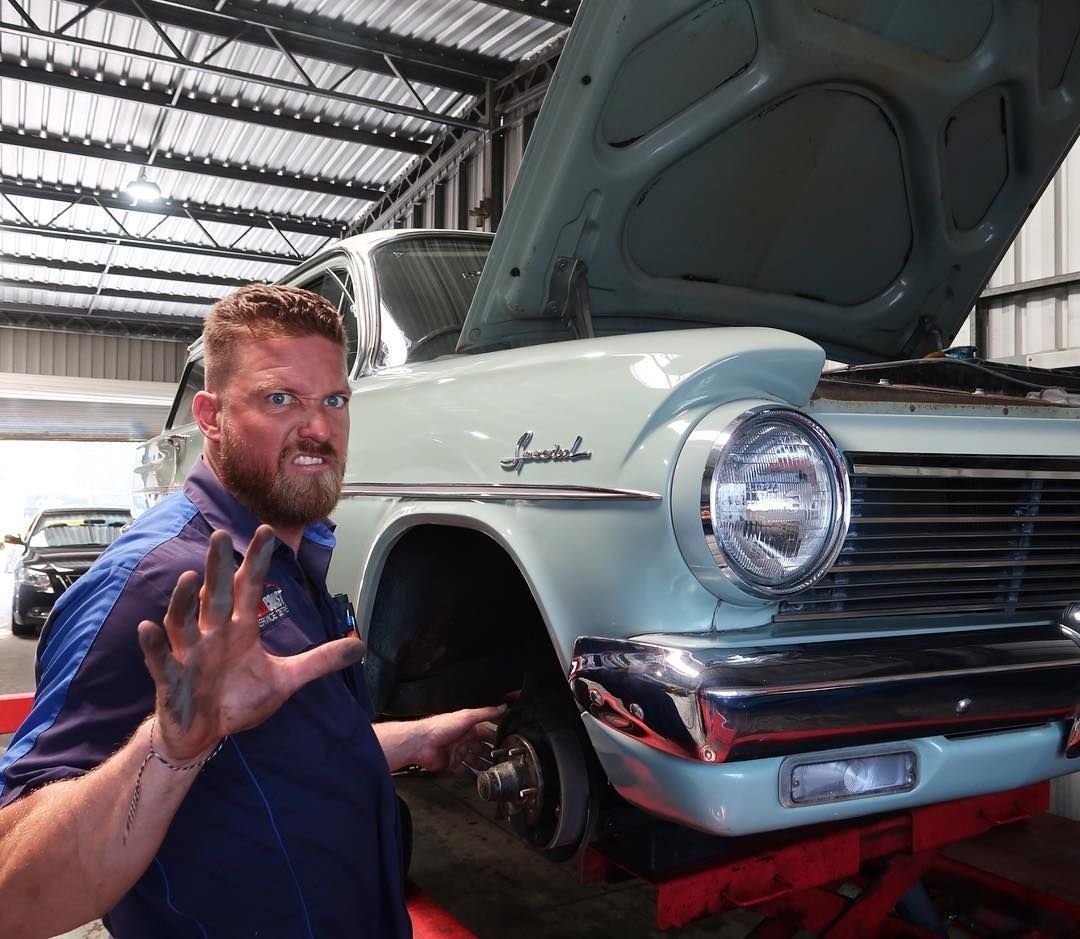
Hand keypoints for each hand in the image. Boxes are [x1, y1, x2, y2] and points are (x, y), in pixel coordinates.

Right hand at [137, 525, 364, 761]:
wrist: (204, 734)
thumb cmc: (238, 700)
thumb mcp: (286, 679)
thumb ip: (319, 661)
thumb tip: (360, 646)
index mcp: (239, 629)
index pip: (249, 587)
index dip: (257, 560)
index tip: (267, 530)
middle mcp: (212, 634)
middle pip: (215, 594)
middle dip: (217, 566)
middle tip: (220, 535)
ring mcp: (189, 655)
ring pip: (183, 621)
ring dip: (184, 600)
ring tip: (188, 577)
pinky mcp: (171, 680)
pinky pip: (162, 660)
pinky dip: (154, 645)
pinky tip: (149, 627)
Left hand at [407, 706, 504, 773]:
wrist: (421, 743)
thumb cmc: (440, 727)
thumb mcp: (467, 717)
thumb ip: (486, 713)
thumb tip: (502, 707)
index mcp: (468, 728)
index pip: (487, 732)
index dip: (497, 737)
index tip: (508, 742)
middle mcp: (464, 740)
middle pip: (482, 749)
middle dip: (492, 755)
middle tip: (504, 761)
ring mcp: (458, 753)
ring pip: (475, 761)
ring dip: (484, 767)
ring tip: (496, 772)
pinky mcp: (451, 765)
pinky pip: (464, 772)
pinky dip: (472, 777)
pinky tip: (480, 781)